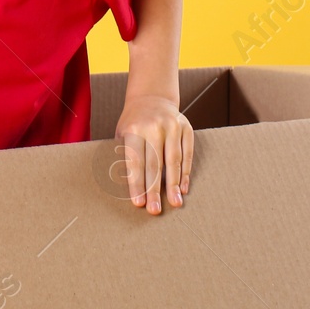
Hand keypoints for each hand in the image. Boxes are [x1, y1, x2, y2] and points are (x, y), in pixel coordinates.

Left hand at [115, 95, 194, 214]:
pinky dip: (185, 173)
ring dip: (174, 184)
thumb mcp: (122, 134)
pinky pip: (187, 154)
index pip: (135, 162)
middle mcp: (154, 127)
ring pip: (173, 161)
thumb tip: (125, 187)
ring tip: (175, 203)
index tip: (139, 203)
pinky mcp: (186, 128)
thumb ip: (125, 157)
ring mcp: (172, 126)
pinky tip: (183, 188)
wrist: (151, 97)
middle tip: (155, 210)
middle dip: (155, 190)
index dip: (137, 184)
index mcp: (134, 129)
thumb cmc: (133, 123)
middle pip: (155, 164)